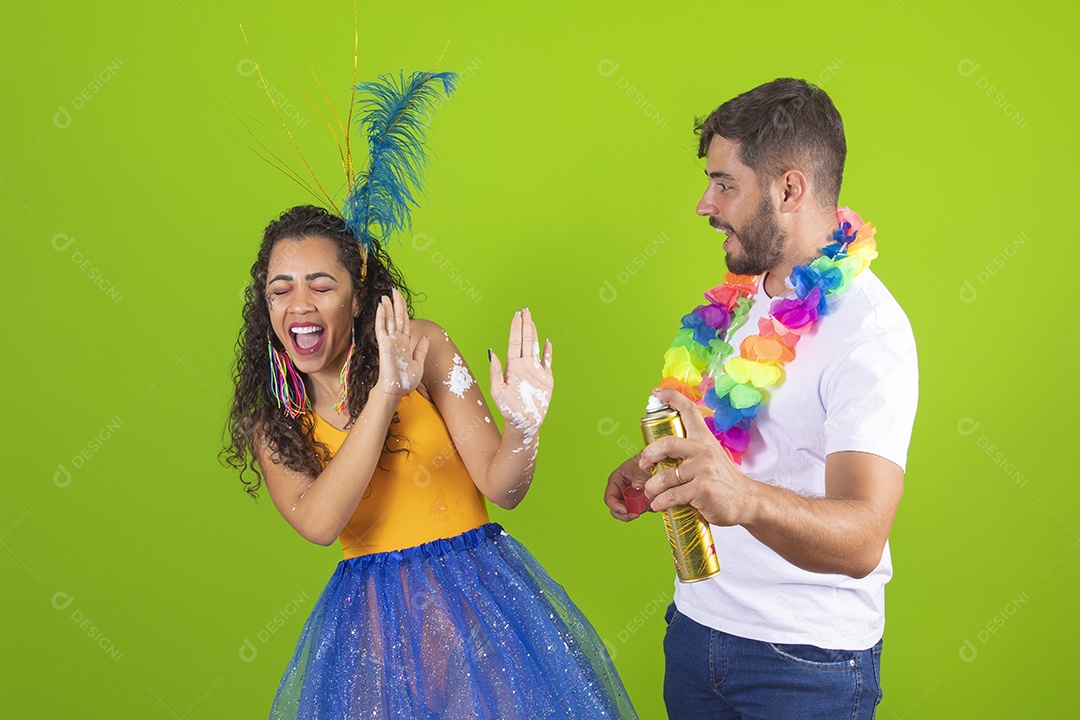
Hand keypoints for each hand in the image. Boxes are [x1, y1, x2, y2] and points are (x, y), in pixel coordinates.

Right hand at [374, 288, 428, 395]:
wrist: (396, 390)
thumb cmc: (405, 381)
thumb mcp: (418, 364)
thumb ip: (421, 350)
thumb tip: (425, 338)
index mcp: (405, 344)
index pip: (404, 323)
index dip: (403, 311)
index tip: (401, 300)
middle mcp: (397, 340)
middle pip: (397, 318)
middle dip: (396, 304)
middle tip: (394, 291)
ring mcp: (390, 341)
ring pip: (389, 320)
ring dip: (388, 307)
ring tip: (386, 295)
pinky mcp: (384, 344)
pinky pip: (382, 328)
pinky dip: (381, 317)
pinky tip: (381, 307)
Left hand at [489, 308, 553, 434]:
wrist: (524, 423)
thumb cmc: (508, 410)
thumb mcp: (497, 391)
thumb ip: (495, 372)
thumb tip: (492, 353)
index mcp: (512, 367)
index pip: (515, 343)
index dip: (516, 328)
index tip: (517, 315)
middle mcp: (524, 366)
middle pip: (525, 341)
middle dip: (525, 325)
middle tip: (525, 310)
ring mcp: (535, 372)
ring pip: (535, 348)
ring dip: (534, 334)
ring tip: (532, 321)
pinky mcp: (546, 379)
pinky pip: (547, 362)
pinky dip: (548, 352)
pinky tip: (547, 341)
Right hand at [605, 452, 651, 520]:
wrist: (658, 461)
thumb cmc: (647, 461)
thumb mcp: (643, 468)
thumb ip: (640, 477)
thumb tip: (637, 486)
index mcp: (616, 480)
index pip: (609, 498)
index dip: (615, 507)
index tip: (626, 511)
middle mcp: (621, 490)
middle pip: (616, 509)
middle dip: (626, 514)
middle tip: (636, 514)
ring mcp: (630, 496)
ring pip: (628, 511)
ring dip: (637, 511)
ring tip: (648, 504)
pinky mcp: (639, 500)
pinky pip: (639, 510)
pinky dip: (645, 510)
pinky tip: (652, 502)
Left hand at [639, 388, 759, 526]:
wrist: (747, 501)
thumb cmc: (724, 481)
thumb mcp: (711, 458)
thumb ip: (691, 453)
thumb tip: (662, 454)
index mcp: (704, 439)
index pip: (689, 410)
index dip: (672, 397)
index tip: (657, 391)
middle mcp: (703, 450)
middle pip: (667, 444)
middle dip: (648, 454)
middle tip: (643, 464)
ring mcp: (703, 470)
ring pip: (664, 476)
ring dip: (651, 488)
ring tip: (650, 494)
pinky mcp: (702, 489)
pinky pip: (671, 495)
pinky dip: (660, 502)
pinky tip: (658, 505)